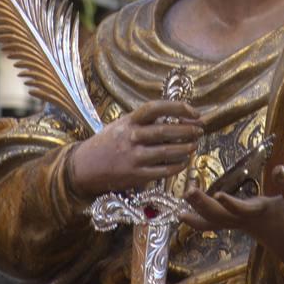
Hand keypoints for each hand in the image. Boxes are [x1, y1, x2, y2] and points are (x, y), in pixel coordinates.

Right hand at [68, 100, 203, 198]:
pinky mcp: (136, 175)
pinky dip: (177, 166)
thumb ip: (143, 122)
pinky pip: (163, 170)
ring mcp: (134, 157)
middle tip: (200, 130)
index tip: (193, 112)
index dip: (177, 107)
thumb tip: (174, 118)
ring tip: (194, 145)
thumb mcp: (120, 126)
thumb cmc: (106, 144)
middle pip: (165, 130)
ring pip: (167, 151)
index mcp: (128, 122)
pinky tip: (184, 162)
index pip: (156, 108)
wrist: (84, 168)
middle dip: (187, 130)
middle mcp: (131, 137)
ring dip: (185, 148)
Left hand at [182, 165, 283, 278]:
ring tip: (181, 203)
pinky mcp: (238, 224)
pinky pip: (214, 224)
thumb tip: (279, 168)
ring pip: (214, 221)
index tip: (219, 194)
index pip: (244, 210)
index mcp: (261, 214)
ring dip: (197, 212)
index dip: (232, 204)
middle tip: (188, 192)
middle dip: (204, 205)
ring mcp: (239, 224)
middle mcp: (246, 221)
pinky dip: (199, 220)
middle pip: (220, 216)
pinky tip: (183, 214)